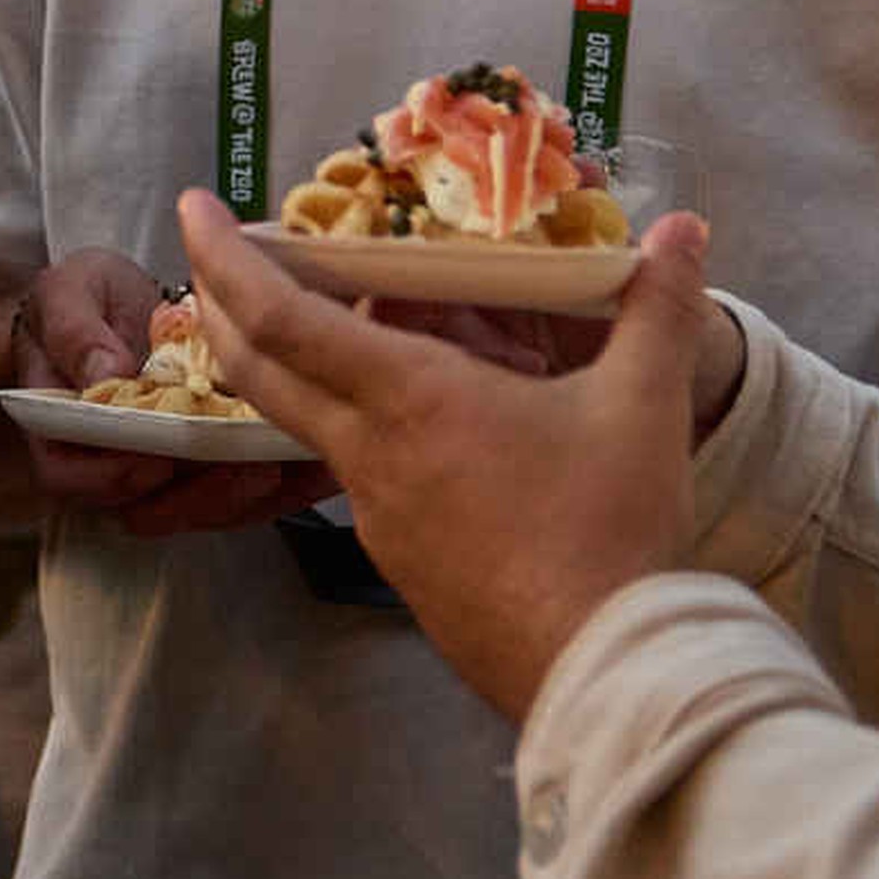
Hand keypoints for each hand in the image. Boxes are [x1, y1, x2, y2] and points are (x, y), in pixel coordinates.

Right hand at [5, 245, 337, 538]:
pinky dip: (283, 486)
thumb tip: (103, 372)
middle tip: (246, 468)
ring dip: (249, 496)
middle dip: (201, 497)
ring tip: (287, 463)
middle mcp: (109, 465)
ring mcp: (163, 474)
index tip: (158, 456)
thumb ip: (75, 331)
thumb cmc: (85, 299)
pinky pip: (245, 497)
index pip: (71, 476)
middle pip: (147, 509)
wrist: (123, 304)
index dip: (115, 475)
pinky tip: (314, 466)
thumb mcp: (68, 294)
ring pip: (203, 510)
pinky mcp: (210, 469)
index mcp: (60, 432)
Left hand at [176, 196, 731, 721]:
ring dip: (292, 365)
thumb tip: (685, 228)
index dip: (225, 256)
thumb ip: (660, 309)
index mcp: (405, 399)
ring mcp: (374, 514)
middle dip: (221, 300)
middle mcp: (367, 453)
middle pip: (258, 367)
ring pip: (306, 422)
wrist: (600, 671)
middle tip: (216, 252)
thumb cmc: (609, 531)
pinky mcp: (398, 560)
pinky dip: (353, 425)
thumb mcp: (642, 408)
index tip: (192, 208)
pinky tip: (408, 420)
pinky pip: (355, 473)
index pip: (279, 315)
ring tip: (325, 321)